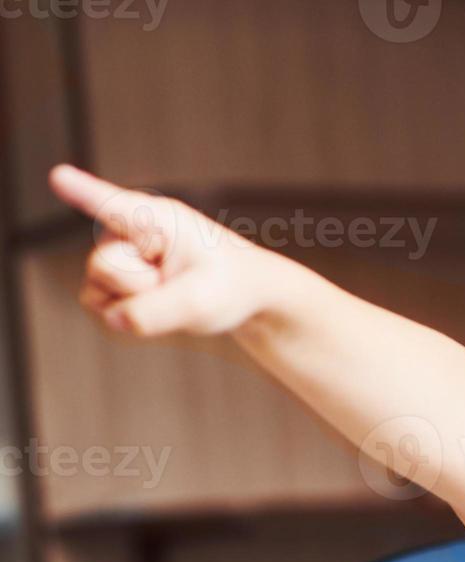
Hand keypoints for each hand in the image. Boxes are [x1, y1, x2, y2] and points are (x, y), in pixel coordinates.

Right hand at [49, 165, 287, 337]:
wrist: (240, 298)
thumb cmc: (229, 286)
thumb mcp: (203, 301)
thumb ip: (157, 311)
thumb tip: (114, 319)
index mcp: (154, 219)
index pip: (112, 205)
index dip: (83, 192)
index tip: (59, 176)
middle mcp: (125, 234)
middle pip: (103, 268)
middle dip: (139, 286)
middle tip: (176, 282)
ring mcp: (114, 260)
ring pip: (98, 294)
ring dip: (139, 305)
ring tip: (170, 291)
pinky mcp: (110, 288)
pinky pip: (105, 313)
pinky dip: (134, 319)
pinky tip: (158, 304)